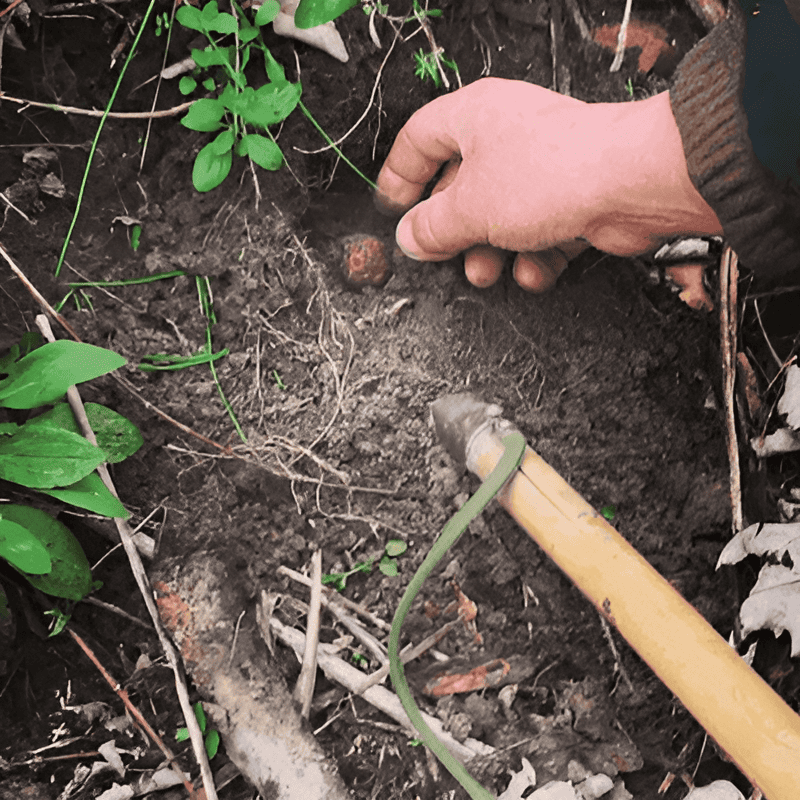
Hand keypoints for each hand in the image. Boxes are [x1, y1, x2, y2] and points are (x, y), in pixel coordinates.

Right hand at [375, 78, 722, 292]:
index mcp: (473, 117)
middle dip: (452, 231)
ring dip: (490, 253)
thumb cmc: (551, 172)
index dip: (398, 176)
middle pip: (460, 187)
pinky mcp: (572, 199)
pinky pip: (539, 233)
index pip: (418, 139)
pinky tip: (533, 270)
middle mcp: (508, 137)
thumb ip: (431, 227)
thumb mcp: (469, 208)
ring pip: (500, 217)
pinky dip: (533, 257)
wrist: (631, 183)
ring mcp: (542, 169)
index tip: (391, 211)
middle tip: (443, 255)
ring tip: (486, 272)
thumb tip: (410, 237)